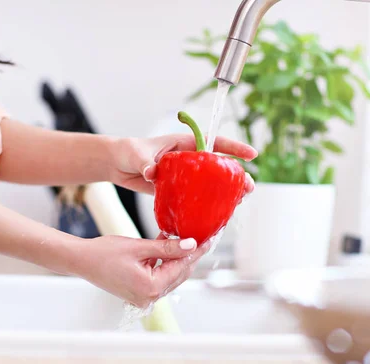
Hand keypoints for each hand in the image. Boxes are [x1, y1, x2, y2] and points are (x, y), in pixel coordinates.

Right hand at [76, 234, 211, 307]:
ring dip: (176, 257)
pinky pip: (159, 277)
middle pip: (179, 273)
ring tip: (185, 238)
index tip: (209, 239)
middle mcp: (149, 298)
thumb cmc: (104, 253)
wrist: (81, 261)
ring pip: (170, 275)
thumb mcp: (140, 247)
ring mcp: (144, 297)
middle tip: (202, 236)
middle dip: (189, 254)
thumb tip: (191, 244)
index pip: (182, 267)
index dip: (197, 251)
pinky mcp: (139, 293)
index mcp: (151, 288)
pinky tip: (168, 246)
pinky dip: (164, 262)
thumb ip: (167, 247)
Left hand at [110, 134, 257, 194]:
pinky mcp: (177, 190)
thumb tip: (151, 172)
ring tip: (238, 202)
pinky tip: (215, 214)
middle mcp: (189, 159)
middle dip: (236, 176)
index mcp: (184, 144)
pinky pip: (196, 197)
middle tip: (248, 188)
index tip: (252, 155)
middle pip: (218, 166)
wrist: (116, 164)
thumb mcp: (137, 155)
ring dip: (225, 192)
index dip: (234, 148)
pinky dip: (206, 204)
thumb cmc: (128, 152)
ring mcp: (184, 176)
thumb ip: (145, 162)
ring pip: (210, 183)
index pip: (214, 143)